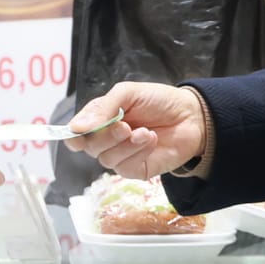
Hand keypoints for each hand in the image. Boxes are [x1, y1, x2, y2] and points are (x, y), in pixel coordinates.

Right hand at [63, 82, 204, 179]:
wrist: (191, 116)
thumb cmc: (158, 101)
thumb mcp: (128, 93)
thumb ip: (103, 108)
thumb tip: (76, 127)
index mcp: (99, 119)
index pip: (76, 133)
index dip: (74, 135)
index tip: (80, 132)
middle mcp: (106, 140)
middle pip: (89, 147)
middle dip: (105, 136)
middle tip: (125, 126)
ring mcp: (120, 156)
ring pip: (106, 159)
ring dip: (126, 144)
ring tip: (145, 131)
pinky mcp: (135, 169)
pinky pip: (125, 167)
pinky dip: (138, 152)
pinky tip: (151, 139)